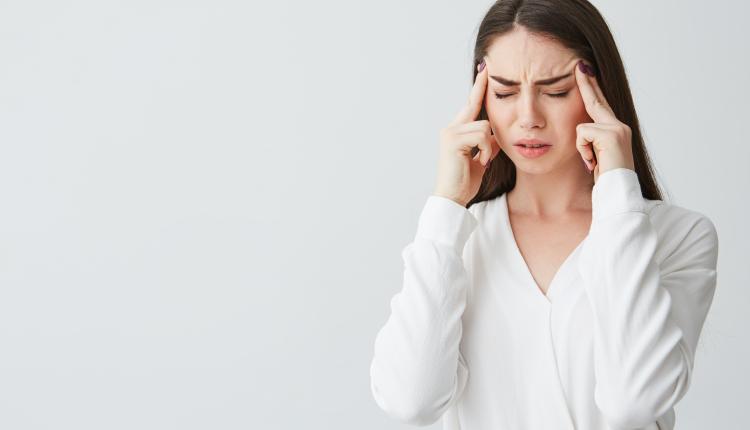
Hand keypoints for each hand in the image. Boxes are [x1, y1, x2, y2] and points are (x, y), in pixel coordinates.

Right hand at [433, 57, 500, 206]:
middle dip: (481, 87)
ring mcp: (450, 133)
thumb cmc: (465, 181)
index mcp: (457, 132)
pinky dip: (487, 150)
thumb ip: (488, 143)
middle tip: (488, 66)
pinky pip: (482, 135)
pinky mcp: (453, 140)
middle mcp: (451, 128)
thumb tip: (498, 134)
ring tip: (483, 160)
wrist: (452, 197)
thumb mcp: (482, 158)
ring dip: (490, 145)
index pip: (470, 105)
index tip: (485, 70)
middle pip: (475, 106)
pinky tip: (481, 161)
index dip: (478, 89)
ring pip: (484, 125)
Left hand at [574, 60, 634, 183]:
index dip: (591, 88)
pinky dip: (583, 151)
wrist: (618, 193)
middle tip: (579, 64)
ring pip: (581, 127)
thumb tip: (581, 131)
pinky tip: (593, 162)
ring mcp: (617, 128)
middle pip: (596, 101)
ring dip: (581, 149)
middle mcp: (619, 126)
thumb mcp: (594, 157)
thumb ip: (590, 141)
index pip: (599, 105)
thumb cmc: (605, 180)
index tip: (584, 70)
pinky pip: (582, 135)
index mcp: (614, 130)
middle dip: (586, 82)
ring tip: (593, 162)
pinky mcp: (612, 134)